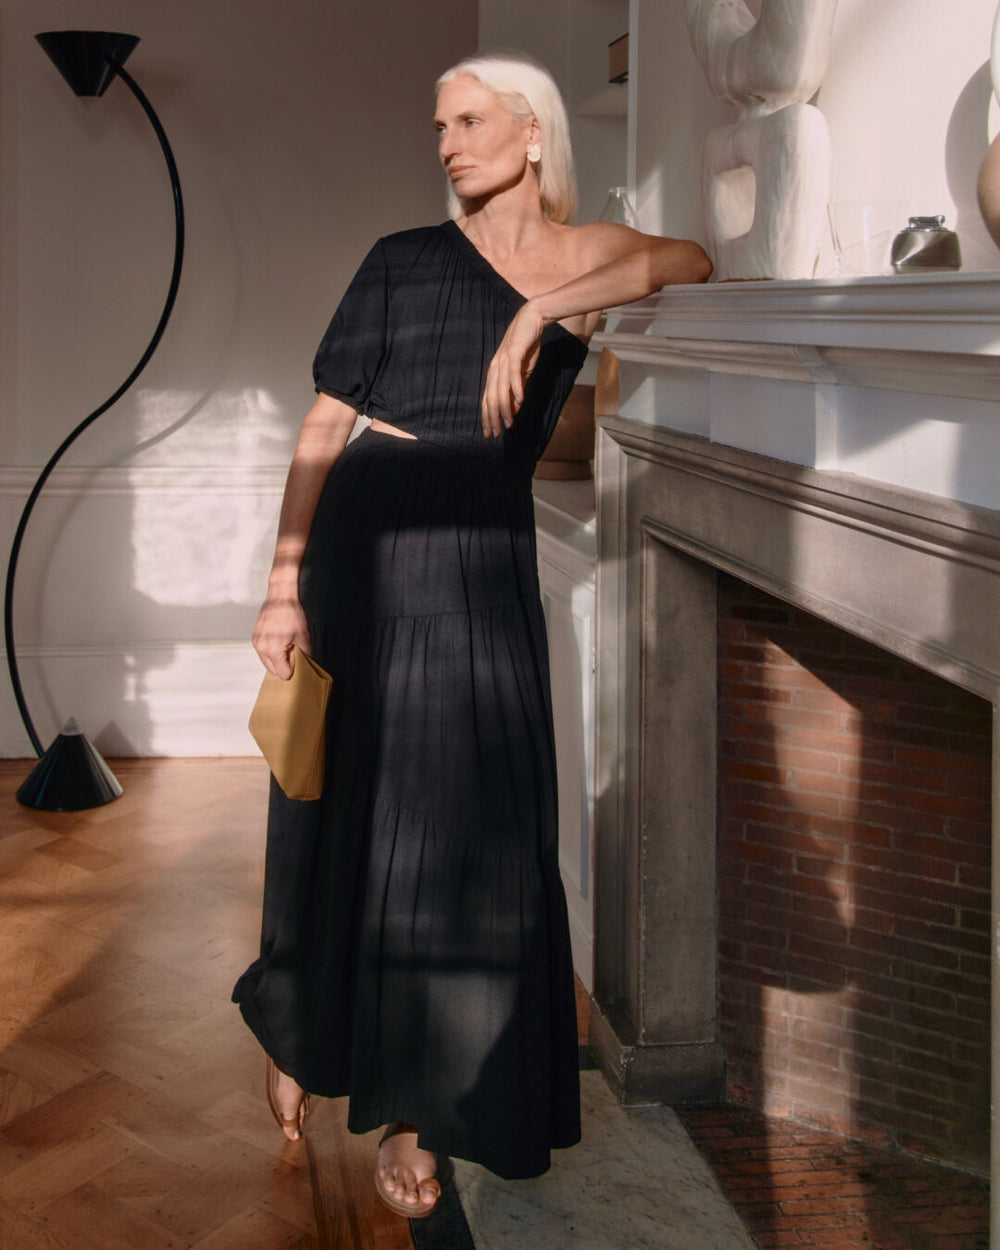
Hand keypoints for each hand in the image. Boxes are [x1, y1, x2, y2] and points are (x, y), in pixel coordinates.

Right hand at [252, 592, 310, 679]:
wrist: (281, 595)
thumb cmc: (292, 612)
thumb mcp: (303, 635)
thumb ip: (305, 653)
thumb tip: (306, 662)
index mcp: (273, 650)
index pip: (283, 674)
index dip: (293, 667)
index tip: (298, 656)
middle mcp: (261, 648)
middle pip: (273, 670)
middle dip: (284, 665)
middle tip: (293, 651)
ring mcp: (256, 642)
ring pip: (267, 662)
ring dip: (277, 658)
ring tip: (286, 644)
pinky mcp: (255, 636)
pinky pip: (263, 652)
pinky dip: (271, 650)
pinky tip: (280, 639)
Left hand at [481, 302, 545, 438]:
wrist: (532, 319)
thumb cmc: (527, 346)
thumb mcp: (523, 372)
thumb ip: (517, 389)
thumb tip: (515, 408)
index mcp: (495, 373)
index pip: (488, 399)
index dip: (488, 417)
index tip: (490, 433)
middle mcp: (495, 367)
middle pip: (490, 397)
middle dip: (492, 418)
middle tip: (495, 434)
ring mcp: (503, 360)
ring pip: (500, 389)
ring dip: (504, 408)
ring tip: (509, 422)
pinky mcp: (514, 352)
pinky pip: (513, 373)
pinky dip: (516, 388)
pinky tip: (520, 401)